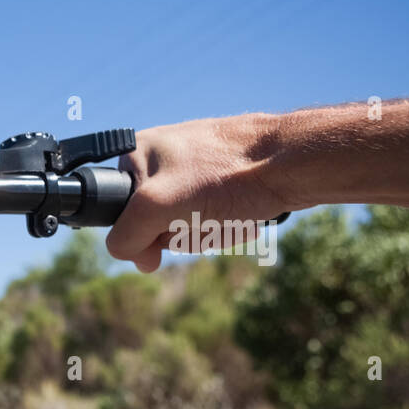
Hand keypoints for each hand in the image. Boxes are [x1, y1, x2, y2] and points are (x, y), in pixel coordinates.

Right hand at [104, 114, 288, 272]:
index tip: (161, 238)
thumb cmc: (226, 177)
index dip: (137, 234)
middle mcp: (162, 156)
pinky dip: (223, 225)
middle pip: (151, 221)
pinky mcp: (223, 177)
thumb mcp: (157, 207)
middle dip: (177, 233)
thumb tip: (129, 254)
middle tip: (200, 222)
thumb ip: (126, 234)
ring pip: (183, 223)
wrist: (292, 162)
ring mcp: (194, 166)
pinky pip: (210, 215)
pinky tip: (240, 215)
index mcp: (135, 153)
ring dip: (203, 232)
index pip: (116, 212)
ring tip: (226, 216)